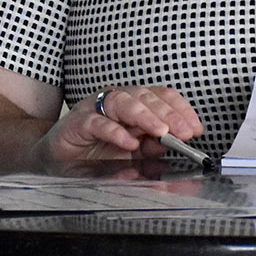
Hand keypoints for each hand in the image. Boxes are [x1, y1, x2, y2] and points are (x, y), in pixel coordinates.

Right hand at [34, 84, 202, 163]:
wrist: (60, 158)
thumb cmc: (96, 153)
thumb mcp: (133, 156)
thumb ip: (152, 153)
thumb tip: (173, 154)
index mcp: (135, 105)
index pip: (163, 97)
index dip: (181, 110)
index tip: (196, 129)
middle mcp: (118, 101)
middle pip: (147, 97)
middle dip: (169, 114)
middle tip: (184, 132)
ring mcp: (98, 108)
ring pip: (124, 102)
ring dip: (146, 116)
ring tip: (160, 132)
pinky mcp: (79, 122)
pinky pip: (98, 122)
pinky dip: (115, 131)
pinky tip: (128, 142)